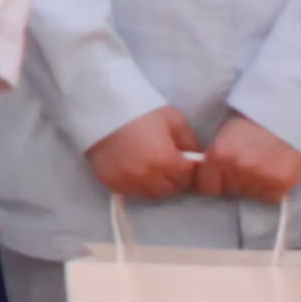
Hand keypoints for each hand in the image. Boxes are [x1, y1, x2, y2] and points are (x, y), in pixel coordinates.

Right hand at [88, 111, 210, 201]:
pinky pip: (131, 192)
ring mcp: (126, 181)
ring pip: (151, 194)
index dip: (187, 170)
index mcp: (165, 160)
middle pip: (170, 190)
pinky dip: (136, 184)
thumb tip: (196, 159)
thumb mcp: (174, 120)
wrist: (104, 107)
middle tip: (167, 165)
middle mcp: (146, 176)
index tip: (181, 161)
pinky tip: (134, 169)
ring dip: (155, 184)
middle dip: (173, 179)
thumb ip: (190, 143)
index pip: (187, 179)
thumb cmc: (142, 110)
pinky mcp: (110, 182)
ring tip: (151, 168)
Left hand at [201, 114, 300, 203]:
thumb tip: (208, 173)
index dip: (214, 182)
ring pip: (250, 195)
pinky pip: (271, 197)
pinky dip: (272, 188)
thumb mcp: (225, 133)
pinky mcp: (281, 183)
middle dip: (235, 182)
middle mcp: (238, 168)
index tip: (220, 178)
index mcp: (218, 155)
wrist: (288, 114)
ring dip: (254, 185)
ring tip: (262, 165)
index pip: (207, 186)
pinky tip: (274, 171)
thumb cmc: (254, 120)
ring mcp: (260, 178)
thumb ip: (216, 157)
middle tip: (246, 166)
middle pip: (229, 191)